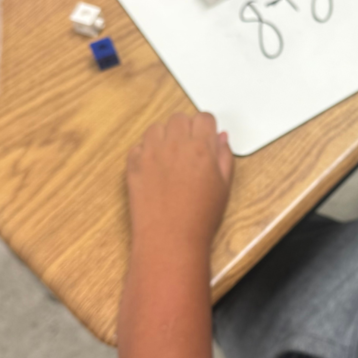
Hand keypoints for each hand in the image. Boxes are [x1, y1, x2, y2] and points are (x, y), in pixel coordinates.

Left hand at [126, 112, 233, 253]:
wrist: (170, 239)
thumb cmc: (201, 217)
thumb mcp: (224, 187)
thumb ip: (224, 157)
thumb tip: (221, 137)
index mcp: (201, 148)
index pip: (204, 118)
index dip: (207, 128)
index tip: (207, 140)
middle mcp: (174, 144)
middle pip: (179, 118)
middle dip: (186, 129)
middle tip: (189, 150)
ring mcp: (150, 153)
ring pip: (156, 128)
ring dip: (164, 136)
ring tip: (170, 158)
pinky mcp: (133, 165)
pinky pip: (139, 146)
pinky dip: (146, 152)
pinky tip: (155, 170)